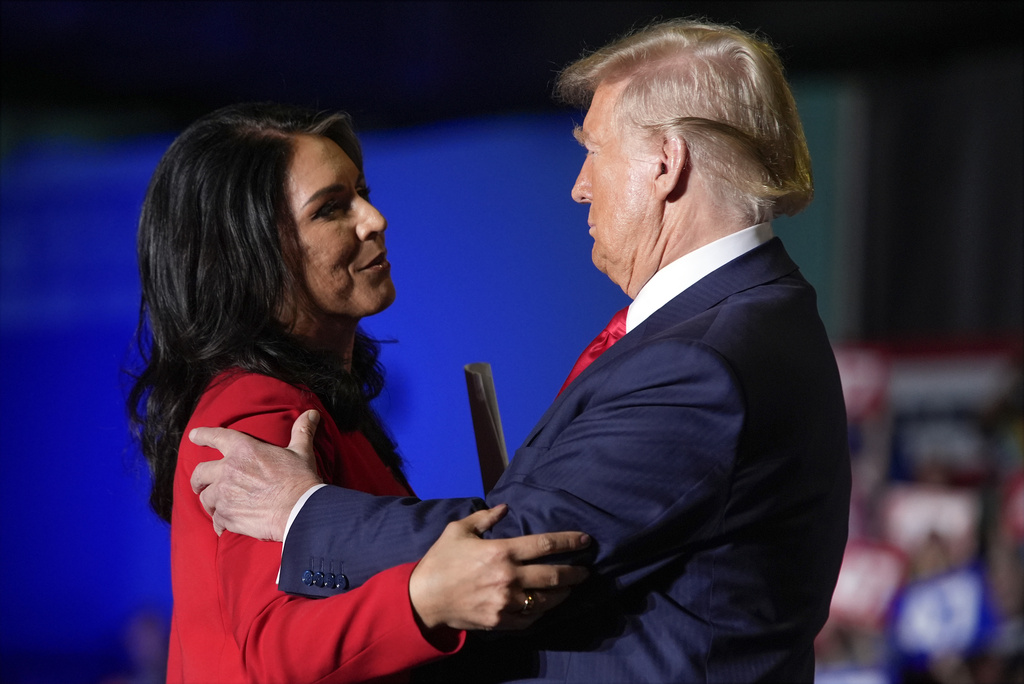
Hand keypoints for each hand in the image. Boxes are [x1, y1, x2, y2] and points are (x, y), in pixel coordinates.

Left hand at [189, 409, 322, 540]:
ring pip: (205, 498)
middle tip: (199, 485)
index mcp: (244, 449)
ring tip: (217, 508)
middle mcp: (229, 469)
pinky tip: (223, 526)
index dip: (203, 435)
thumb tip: (312, 414)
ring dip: (210, 503)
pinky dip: (219, 522)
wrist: (300, 511)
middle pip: (199, 472)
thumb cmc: (301, 480)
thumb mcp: (301, 452)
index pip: (216, 436)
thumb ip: (301, 431)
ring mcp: (225, 493)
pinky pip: (215, 519)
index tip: (193, 436)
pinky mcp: (226, 515)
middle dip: (197, 479)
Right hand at [408, 504, 589, 631]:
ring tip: (570, 589)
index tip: (586, 541)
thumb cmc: (440, 560)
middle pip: (554, 575)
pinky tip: (546, 606)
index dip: (570, 542)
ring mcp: (506, 602)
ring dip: (563, 594)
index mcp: (501, 551)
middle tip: (586, 571)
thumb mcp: (458, 530)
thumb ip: (484, 518)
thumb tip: (504, 508)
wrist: (423, 598)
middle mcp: (509, 577)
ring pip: (546, 600)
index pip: (545, 544)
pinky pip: (530, 619)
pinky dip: (542, 612)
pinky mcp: (500, 621)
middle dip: (576, 573)